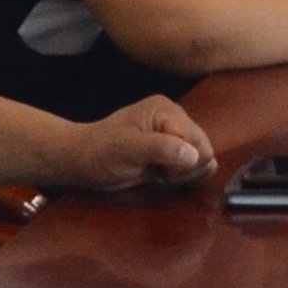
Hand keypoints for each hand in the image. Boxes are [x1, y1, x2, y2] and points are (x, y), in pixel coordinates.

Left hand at [62, 97, 215, 189]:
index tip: (160, 170)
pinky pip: (193, 166)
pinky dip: (180, 176)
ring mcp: (175, 133)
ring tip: (157, 173)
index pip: (199, 142)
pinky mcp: (173, 148)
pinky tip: (161, 175)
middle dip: (184, 170)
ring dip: (182, 175)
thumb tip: (194, 155)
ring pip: (202, 160)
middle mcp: (176, 118)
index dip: (185, 163)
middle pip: (205, 151)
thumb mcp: (126, 150)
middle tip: (158, 173)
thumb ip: (160, 149)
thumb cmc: (100, 153)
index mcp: (167, 111)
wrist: (82, 159)